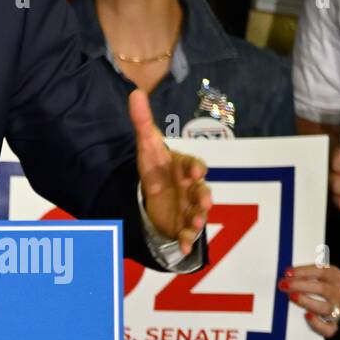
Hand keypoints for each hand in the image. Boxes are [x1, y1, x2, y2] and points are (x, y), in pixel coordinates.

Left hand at [129, 90, 212, 255]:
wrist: (155, 191)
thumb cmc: (156, 166)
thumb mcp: (146, 144)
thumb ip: (142, 121)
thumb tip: (135, 92)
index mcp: (184, 167)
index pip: (194, 165)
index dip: (195, 168)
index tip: (194, 171)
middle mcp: (191, 187)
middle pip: (202, 190)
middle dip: (203, 196)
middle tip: (204, 202)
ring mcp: (189, 207)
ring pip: (198, 213)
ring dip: (198, 219)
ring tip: (194, 224)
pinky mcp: (182, 224)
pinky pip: (188, 234)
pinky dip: (188, 241)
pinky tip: (184, 247)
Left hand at [281, 264, 339, 337]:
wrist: (318, 299)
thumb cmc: (309, 282)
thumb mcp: (306, 273)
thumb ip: (298, 273)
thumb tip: (285, 274)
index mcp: (336, 276)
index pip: (323, 272)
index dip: (304, 272)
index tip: (288, 272)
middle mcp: (339, 293)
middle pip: (325, 289)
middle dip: (302, 286)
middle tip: (285, 285)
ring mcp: (337, 309)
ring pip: (327, 308)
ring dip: (308, 301)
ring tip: (292, 297)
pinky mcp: (332, 325)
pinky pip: (329, 328)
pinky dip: (318, 323)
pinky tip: (307, 315)